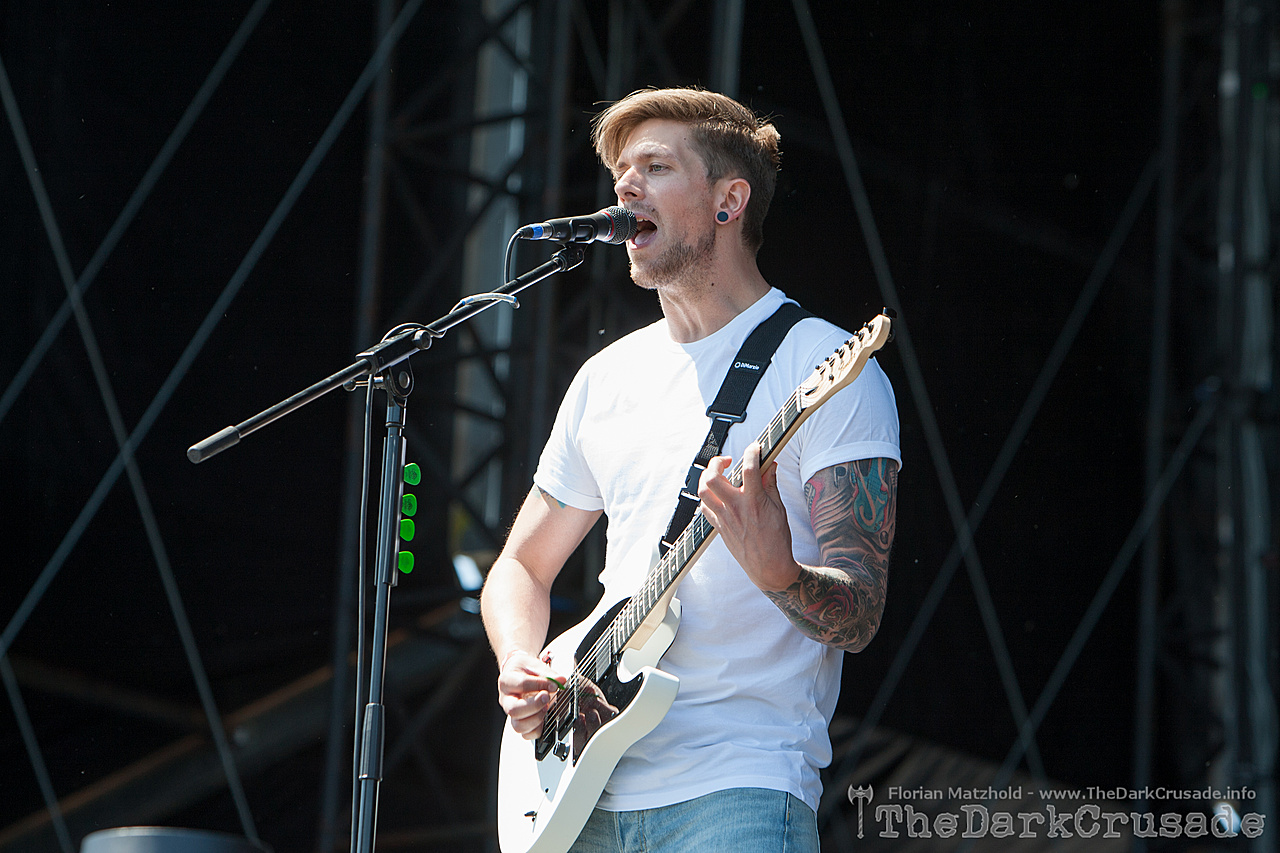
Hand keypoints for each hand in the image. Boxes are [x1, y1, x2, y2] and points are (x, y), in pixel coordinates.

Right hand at [497, 650, 564, 739]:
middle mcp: (506, 699)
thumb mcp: (533, 665)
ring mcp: (512, 713)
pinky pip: (526, 734)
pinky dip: (537, 729)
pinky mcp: (520, 722)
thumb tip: (560, 680)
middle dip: (534, 705)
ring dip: (536, 718)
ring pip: (518, 725)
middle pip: (514, 710)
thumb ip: (547, 673)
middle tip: (547, 697)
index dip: (539, 684)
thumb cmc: (523, 670)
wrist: (517, 673)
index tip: (554, 683)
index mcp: (507, 681)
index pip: (521, 684)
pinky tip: (544, 718)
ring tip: (546, 707)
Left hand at [697, 441, 801, 591]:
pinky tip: (718, 495)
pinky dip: (708, 496)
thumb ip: (771, 484)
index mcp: (754, 502)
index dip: (752, 452)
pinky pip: (705, 507)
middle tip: (727, 460)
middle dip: (717, 462)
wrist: (769, 567)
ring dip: (707, 478)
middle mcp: (735, 508)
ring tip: (718, 475)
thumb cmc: (777, 540)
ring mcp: (724, 518)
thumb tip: (770, 465)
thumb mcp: (779, 508)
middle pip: (713, 478)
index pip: (749, 468)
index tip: (755, 448)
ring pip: (703, 492)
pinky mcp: (719, 527)